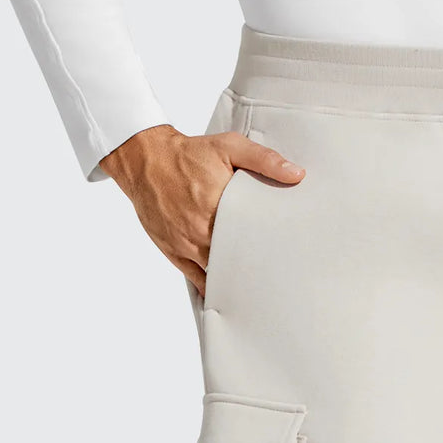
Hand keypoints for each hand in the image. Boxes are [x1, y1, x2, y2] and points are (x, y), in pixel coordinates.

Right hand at [100, 124, 304, 293]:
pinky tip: (229, 295)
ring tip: (256, 290)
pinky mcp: (174, 253)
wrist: (146, 160)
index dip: (268, 251)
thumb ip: (263, 160)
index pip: (251, 239)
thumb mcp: (229, 147)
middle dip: (254, 269)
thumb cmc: (189, 154)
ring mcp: (186, 246)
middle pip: (235, 261)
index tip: (284, 258)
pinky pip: (197, 279)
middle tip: (275, 278)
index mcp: (218, 207)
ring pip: (217, 274)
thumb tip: (296, 174)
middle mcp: (201, 231)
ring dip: (234, 281)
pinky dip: (213, 288)